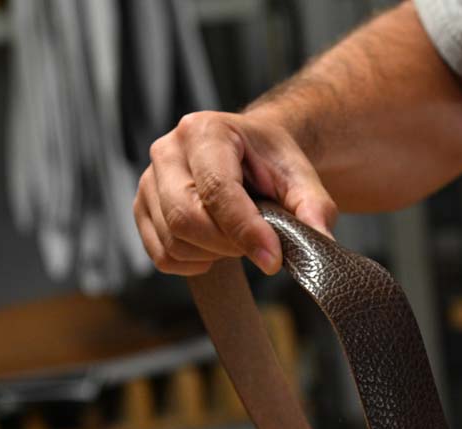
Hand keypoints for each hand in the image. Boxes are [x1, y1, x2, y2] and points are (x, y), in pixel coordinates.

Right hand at [133, 110, 336, 275]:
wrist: (247, 154)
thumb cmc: (269, 162)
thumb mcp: (299, 177)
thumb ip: (313, 207)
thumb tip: (320, 241)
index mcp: (205, 131)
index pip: (217, 189)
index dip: (245, 230)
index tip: (273, 260)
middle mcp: (167, 151)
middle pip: (186, 218)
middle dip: (228, 245)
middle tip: (259, 245)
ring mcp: (148, 182)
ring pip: (174, 242)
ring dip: (213, 255)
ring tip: (238, 238)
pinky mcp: (142, 210)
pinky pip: (162, 256)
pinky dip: (192, 263)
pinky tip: (214, 248)